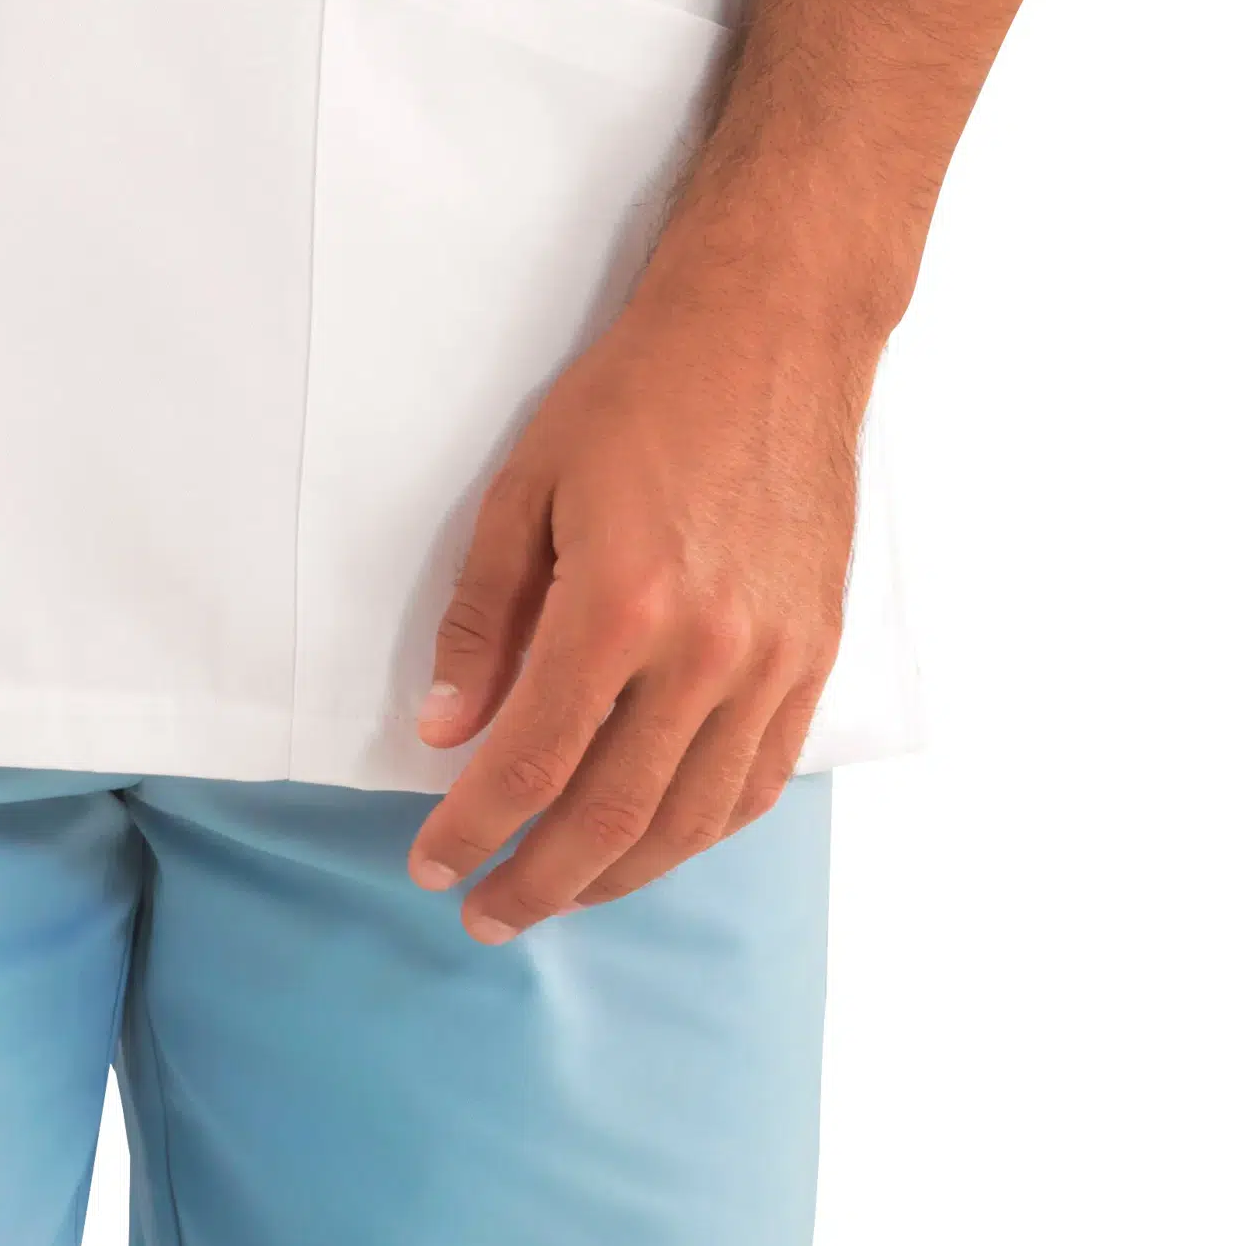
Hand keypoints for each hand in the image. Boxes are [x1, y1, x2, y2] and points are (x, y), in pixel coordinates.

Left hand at [405, 273, 869, 936]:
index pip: (531, 763)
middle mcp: (704, 652)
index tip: (431, 862)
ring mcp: (772, 663)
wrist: (772, 334)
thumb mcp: (526, 486)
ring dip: (616, 877)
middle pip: (610, 818)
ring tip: (559, 894)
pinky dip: (699, 832)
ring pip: (690, 820)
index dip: (473, 829)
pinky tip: (654, 843)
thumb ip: (483, 619)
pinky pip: (756, 783)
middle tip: (485, 911)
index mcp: (620, 605)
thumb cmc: (639, 395)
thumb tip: (445, 731)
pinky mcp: (813, 658)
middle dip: (537, 883)